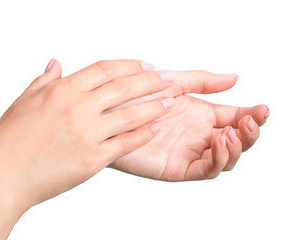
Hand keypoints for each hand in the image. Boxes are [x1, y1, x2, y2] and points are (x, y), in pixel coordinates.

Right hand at [0, 59, 175, 207]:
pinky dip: (144, 134)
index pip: (104, 69)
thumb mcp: (23, 102)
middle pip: (123, 87)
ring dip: (155, 106)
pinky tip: (156, 128)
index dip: (129, 65)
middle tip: (169, 79)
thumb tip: (56, 63)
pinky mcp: (92, 159)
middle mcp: (77, 109)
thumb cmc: (8, 141)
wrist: (2, 177)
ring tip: (172, 102)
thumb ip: (44, 80)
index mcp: (61, 91)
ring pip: (130, 114)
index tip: (145, 65)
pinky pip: (126, 143)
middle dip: (151, 81)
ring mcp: (87, 134)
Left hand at [109, 71, 268, 180]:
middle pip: (236, 141)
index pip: (234, 118)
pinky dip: (218, 159)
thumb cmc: (134, 98)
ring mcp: (189, 152)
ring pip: (225, 158)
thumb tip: (234, 77)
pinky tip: (217, 142)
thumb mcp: (173, 84)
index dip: (251, 114)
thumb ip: (203, 82)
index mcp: (200, 116)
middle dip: (249, 133)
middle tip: (252, 120)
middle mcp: (197, 135)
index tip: (262, 108)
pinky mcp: (177, 168)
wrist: (109, 114)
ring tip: (232, 131)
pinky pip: (206, 169)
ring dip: (236, 147)